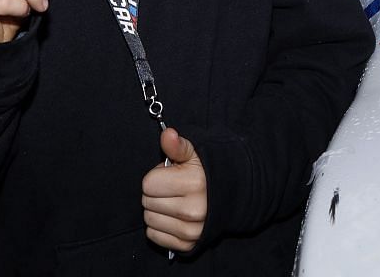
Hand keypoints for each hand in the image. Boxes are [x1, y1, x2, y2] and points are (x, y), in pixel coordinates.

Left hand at [141, 127, 207, 251]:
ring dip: (156, 210)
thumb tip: (167, 134)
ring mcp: (191, 230)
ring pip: (149, 220)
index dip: (157, 176)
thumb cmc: (208, 172)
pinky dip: (159, 226)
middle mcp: (193, 210)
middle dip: (156, 193)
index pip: (148, 183)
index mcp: (194, 184)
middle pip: (147, 202)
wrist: (233, 196)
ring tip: (173, 201)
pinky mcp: (188, 244)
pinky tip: (172, 217)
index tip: (170, 175)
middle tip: (172, 188)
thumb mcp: (195, 154)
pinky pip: (154, 236)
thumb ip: (177, 146)